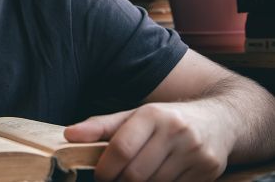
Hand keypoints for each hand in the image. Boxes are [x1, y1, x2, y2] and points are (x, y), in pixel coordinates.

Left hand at [64, 102, 232, 181]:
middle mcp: (176, 131)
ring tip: (136, 177)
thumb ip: (101, 126)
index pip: (121, 148)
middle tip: (116, 179)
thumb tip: (69, 135)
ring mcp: (195, 152)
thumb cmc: (167, 119)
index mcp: (153, 114)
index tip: (100, 175)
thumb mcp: (134, 116)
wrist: (221, 119)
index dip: (105, 169)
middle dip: (121, 181)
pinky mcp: (209, 170)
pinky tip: (158, 178)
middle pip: (137, 173)